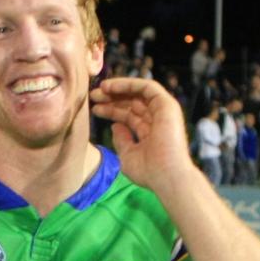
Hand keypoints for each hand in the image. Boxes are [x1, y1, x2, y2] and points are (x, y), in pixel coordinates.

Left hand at [89, 77, 195, 191]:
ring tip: (99, 89)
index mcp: (149, 132)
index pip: (128, 116)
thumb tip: (115, 125)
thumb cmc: (148, 172)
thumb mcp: (128, 155)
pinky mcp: (167, 105)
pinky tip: (110, 86)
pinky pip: (147, 87)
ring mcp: (163, 112)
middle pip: (132, 103)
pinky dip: (129, 84)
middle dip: (112, 98)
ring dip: (118, 88)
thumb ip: (122, 140)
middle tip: (92, 95)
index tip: (94, 108)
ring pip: (139, 93)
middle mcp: (157, 120)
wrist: (166, 176)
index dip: (110, 110)